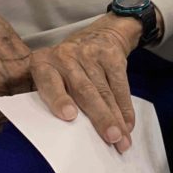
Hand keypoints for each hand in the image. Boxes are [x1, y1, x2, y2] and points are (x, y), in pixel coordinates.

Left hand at [30, 14, 141, 152]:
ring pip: (105, 92)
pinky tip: (128, 123)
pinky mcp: (112, 55)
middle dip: (100, 117)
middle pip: (85, 91)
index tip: (70, 116)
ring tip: (122, 139)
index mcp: (44, 64)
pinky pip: (121, 85)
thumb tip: (61, 136)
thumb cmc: (68, 65)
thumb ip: (50, 97)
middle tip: (111, 138)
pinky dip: (125, 107)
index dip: (60, 100)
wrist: (100, 33)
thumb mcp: (51, 73)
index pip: (50, 83)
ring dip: (115, 118)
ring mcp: (91, 54)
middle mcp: (66, 57)